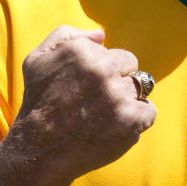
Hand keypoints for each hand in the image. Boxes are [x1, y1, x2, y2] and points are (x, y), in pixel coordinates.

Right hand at [8, 25, 156, 181]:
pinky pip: (149, 112)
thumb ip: (67, 35)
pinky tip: (116, 127)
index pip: (114, 53)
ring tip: (104, 115)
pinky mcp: (131, 119)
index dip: (102, 71)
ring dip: (126, 100)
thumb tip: (101, 35)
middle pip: (131, 67)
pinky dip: (137, 121)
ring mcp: (119, 96)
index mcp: (82, 51)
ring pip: (140, 88)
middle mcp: (102, 70)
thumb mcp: (38, 59)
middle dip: (118, 81)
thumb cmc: (38, 103)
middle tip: (97, 101)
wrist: (39, 150)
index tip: (87, 87)